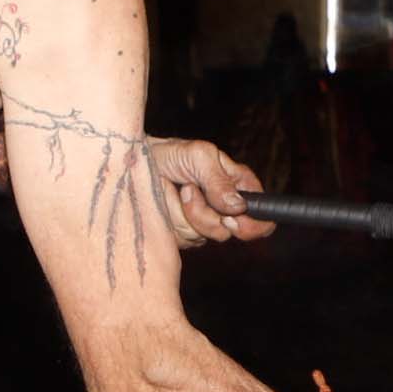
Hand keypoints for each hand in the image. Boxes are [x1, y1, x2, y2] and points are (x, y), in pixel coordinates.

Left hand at [144, 139, 271, 247]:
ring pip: (209, 234)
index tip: (235, 217)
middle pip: (236, 229)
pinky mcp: (184, 235)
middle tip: (190, 192)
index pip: (261, 208)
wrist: (131, 165)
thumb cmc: (168, 153)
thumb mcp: (198, 155)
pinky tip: (166, 203)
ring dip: (188, 213)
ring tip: (176, 189)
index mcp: (235, 184)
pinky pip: (187, 238)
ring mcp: (204, 222)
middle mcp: (224, 206)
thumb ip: (219, 180)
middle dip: (211, 215)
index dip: (257, 220)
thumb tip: (238, 207)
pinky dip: (174, 220)